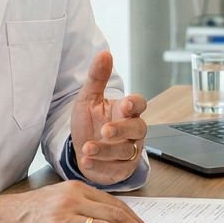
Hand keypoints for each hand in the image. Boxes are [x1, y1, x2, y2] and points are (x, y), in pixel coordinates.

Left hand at [69, 51, 147, 184]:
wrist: (83, 150)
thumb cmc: (92, 122)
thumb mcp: (89, 99)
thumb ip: (97, 78)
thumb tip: (104, 53)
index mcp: (127, 111)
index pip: (140, 104)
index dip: (135, 104)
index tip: (126, 104)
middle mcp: (132, 131)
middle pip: (137, 129)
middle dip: (122, 130)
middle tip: (106, 130)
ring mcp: (129, 151)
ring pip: (125, 151)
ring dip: (106, 150)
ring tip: (87, 148)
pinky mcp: (121, 169)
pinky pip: (115, 169)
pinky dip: (100, 167)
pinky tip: (87, 162)